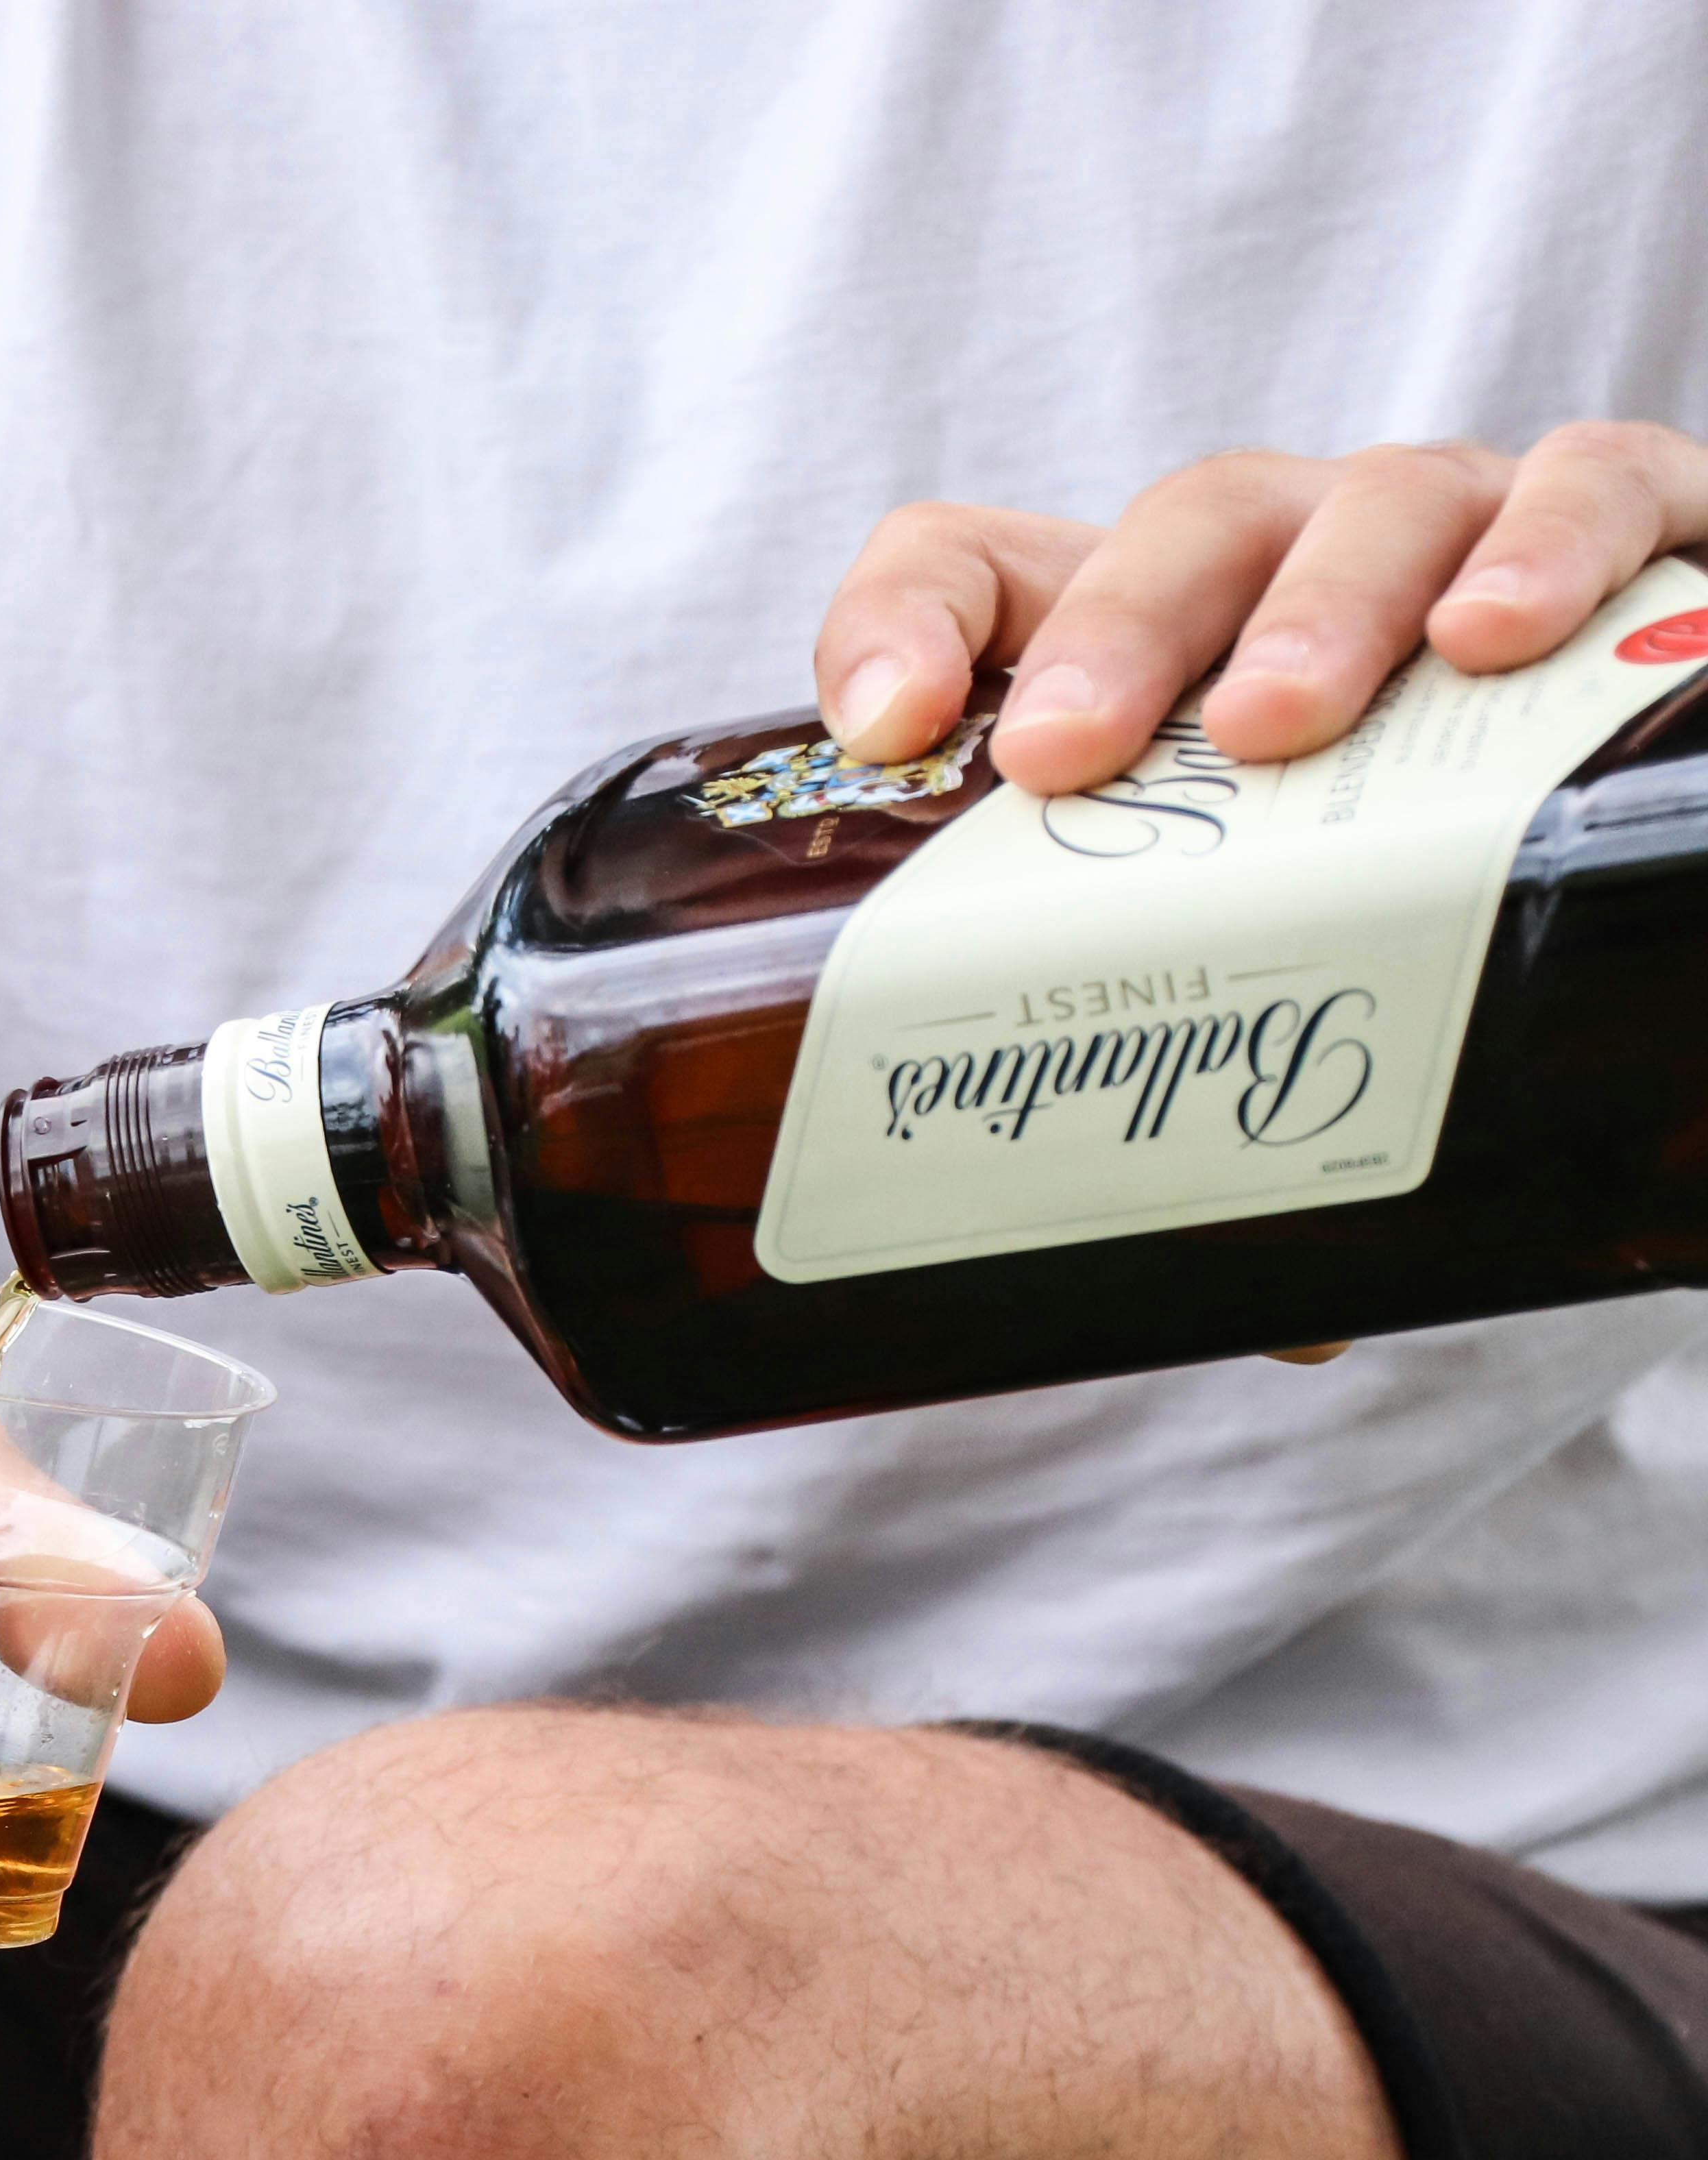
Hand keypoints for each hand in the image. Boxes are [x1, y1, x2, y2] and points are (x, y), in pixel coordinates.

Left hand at [811, 422, 1707, 1372]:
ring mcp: (1456, 536)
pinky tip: (1509, 637)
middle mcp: (1293, 569)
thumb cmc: (1410, 896)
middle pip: (1186, 529)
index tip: (884, 734)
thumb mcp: (1282, 989)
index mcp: (1157, 645)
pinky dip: (1554, 541)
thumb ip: (1263, 1118)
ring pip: (1378, 499)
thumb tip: (1299, 1318)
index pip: (974, 572)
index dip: (903, 626)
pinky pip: (1601, 484)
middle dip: (1118, 633)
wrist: (1637, 848)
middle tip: (1072, 760)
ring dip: (1323, 604)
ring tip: (1285, 727)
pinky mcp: (1633, 541)